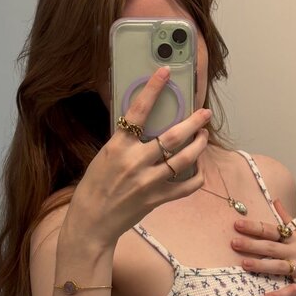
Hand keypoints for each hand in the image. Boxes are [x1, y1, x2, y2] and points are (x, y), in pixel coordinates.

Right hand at [63, 67, 210, 249]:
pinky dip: (196, 178)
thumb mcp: (105, 157)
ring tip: (204, 136)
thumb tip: (144, 128)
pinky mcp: (156, 199)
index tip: (165, 73)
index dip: (153, 89)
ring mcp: (148, 182)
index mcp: (118, 147)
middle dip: (193, 122)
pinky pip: (185, 187)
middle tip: (204, 113)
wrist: (91, 222)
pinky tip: (199, 170)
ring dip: (198, 145)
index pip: (138, 111)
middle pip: (172, 137)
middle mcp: (135, 162)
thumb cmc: (94, 188)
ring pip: (183, 159)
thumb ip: (125, 144)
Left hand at [230, 197, 295, 295]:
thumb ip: (287, 219)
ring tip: (244, 264)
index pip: (272, 230)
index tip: (237, 224)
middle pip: (272, 247)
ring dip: (262, 265)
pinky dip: (280, 294)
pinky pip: (292, 290)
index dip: (255, 227)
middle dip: (252, 245)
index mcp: (295, 238)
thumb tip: (275, 200)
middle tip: (233, 242)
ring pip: (279, 267)